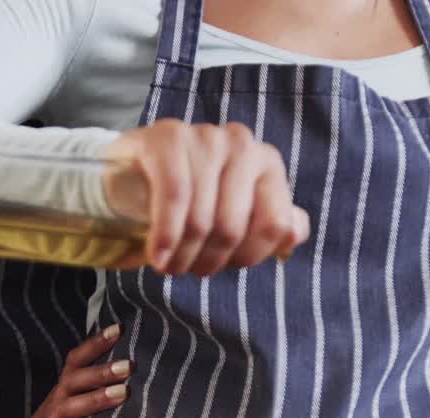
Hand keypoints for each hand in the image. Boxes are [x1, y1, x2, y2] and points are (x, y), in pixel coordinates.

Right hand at [0, 325, 130, 417]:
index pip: (76, 363)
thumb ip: (86, 397)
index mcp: (60, 396)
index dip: (95, 345)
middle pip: (75, 382)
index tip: (120, 328)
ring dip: (94, 400)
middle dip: (102, 371)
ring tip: (122, 393)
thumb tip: (125, 380)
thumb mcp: (64, 415)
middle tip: (130, 364)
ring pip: (68, 411)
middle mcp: (53, 409)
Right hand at [104, 118, 311, 275]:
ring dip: (182, 256)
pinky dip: (166, 235)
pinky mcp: (168, 138)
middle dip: (208, 261)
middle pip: (233, 228)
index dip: (248, 256)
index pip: (275, 226)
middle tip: (189, 269)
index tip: (225, 266)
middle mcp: (242, 143)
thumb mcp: (234, 215)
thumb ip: (270, 224)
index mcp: (268, 163)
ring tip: (169, 265)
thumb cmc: (192, 198)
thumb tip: (295, 232)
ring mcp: (205, 137)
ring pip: (201, 219)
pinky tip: (157, 256)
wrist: (134, 172)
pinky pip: (174, 197)